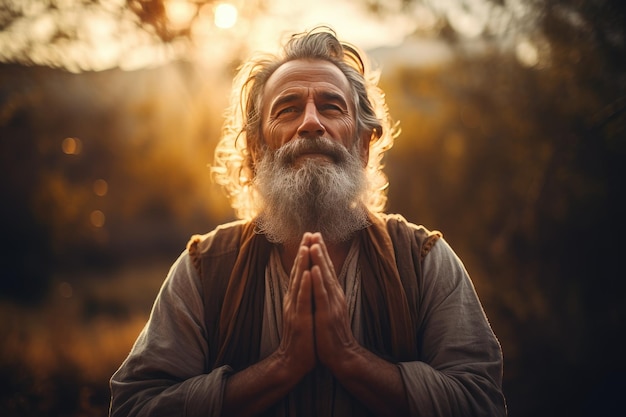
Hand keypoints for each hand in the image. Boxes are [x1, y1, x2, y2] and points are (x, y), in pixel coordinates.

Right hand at [277, 234, 316, 376]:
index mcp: (296, 297)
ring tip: (306, 246)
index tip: (311, 236)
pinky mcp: (299, 319)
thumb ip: (304, 296)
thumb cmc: (302, 337)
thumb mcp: (303, 312)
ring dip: (303, 263)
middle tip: (308, 233)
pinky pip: (303, 300)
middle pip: (299, 271)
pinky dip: (306, 285)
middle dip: (304, 252)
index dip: (305, 254)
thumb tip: (309, 281)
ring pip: (299, 282)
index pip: (301, 271)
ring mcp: (295, 309)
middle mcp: (293, 300)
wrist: (293, 361)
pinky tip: (309, 273)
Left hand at [308, 233, 358, 371]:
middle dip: (319, 250)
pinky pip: (322, 296)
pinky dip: (318, 282)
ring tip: (313, 244)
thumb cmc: (332, 334)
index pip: (326, 269)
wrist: (342, 356)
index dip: (320, 252)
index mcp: (333, 294)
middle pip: (326, 269)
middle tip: (313, 232)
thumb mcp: (329, 309)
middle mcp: (335, 296)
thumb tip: (320, 280)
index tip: (314, 236)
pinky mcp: (327, 315)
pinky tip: (314, 270)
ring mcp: (332, 304)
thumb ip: (326, 294)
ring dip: (319, 260)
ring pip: (324, 278)